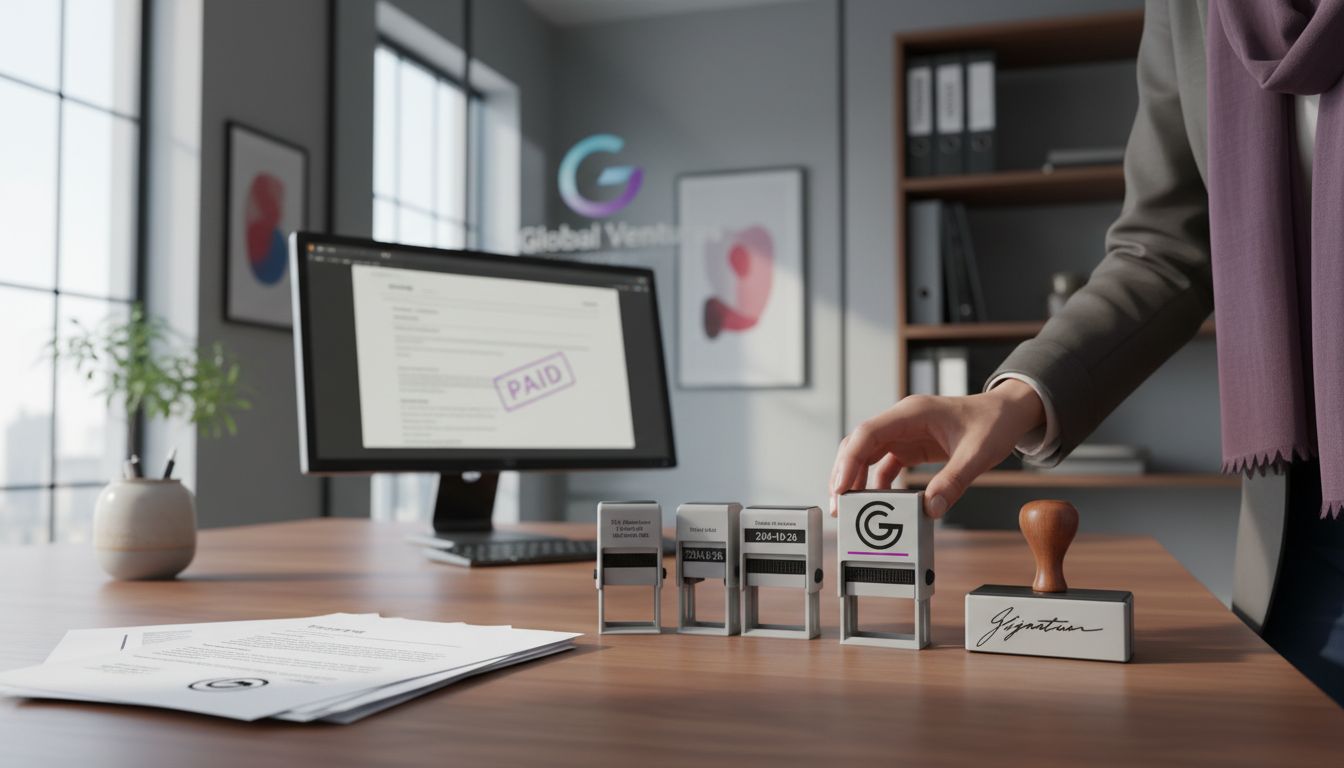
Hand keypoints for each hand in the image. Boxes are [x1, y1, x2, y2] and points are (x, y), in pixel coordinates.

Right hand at [828, 379, 1044, 518]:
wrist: (1008, 413)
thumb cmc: (994, 423)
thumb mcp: (978, 454)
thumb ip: (953, 481)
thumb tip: (931, 509)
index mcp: (912, 413)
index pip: (867, 434)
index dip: (849, 461)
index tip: (841, 489)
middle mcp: (902, 420)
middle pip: (859, 445)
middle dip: (845, 474)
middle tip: (839, 506)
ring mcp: (904, 433)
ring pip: (866, 454)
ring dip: (856, 479)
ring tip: (850, 507)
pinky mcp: (910, 446)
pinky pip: (883, 464)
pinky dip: (876, 483)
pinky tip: (876, 502)